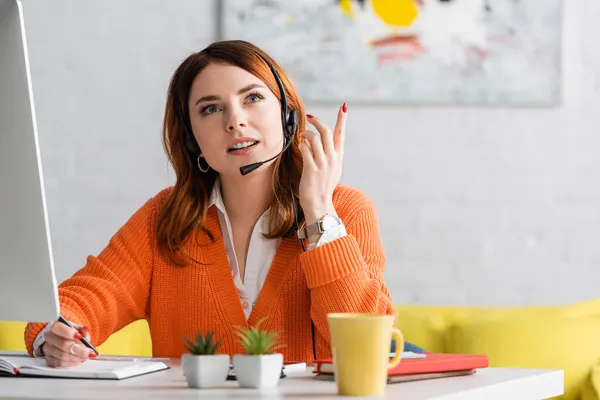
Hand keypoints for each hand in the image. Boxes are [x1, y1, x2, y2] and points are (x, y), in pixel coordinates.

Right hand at [42, 321, 95, 367]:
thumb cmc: (71, 333)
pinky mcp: (48, 359)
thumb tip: (85, 335)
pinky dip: (71, 363)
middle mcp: (49, 337)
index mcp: (56, 326)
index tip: (80, 336)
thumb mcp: (78, 328)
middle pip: (63, 344)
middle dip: (79, 349)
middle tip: (89, 352)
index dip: (69, 333)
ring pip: (62, 355)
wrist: (62, 340)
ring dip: (77, 357)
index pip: (59, 328)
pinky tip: (79, 361)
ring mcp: (47, 349)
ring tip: (86, 357)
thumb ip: (83, 331)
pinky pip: (60, 363)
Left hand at [298, 103, 346, 225]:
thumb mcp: (332, 170)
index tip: (344, 107)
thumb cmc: (323, 187)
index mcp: (338, 157)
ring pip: (315, 139)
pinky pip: (306, 149)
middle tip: (310, 118)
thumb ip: (329, 155)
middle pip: (326, 132)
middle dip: (317, 122)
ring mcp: (323, 164)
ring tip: (302, 136)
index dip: (342, 119)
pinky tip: (300, 146)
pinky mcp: (312, 168)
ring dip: (306, 134)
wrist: (320, 205)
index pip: (341, 134)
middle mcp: (332, 159)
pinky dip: (302, 144)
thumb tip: (318, 142)